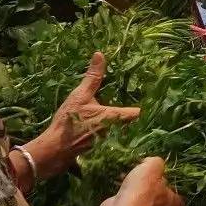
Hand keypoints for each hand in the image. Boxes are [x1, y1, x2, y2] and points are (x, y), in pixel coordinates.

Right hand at [35, 53, 137, 177]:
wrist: (54, 149)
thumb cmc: (68, 121)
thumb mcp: (80, 96)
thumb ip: (93, 77)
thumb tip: (100, 55)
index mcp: (114, 117)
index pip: (139, 113)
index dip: (147, 107)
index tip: (151, 98)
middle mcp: (117, 131)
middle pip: (135, 124)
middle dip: (137, 116)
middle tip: (144, 104)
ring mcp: (111, 143)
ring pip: (124, 132)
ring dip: (126, 125)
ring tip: (128, 114)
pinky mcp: (104, 150)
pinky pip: (115, 140)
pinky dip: (116, 135)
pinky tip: (110, 128)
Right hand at [105, 156, 183, 205]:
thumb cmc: (142, 189)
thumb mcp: (152, 167)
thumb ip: (156, 163)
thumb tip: (154, 165)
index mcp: (169, 202)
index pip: (180, 204)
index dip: (176, 198)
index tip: (170, 190)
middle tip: (151, 194)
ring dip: (140, 204)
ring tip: (131, 190)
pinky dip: (126, 205)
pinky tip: (120, 195)